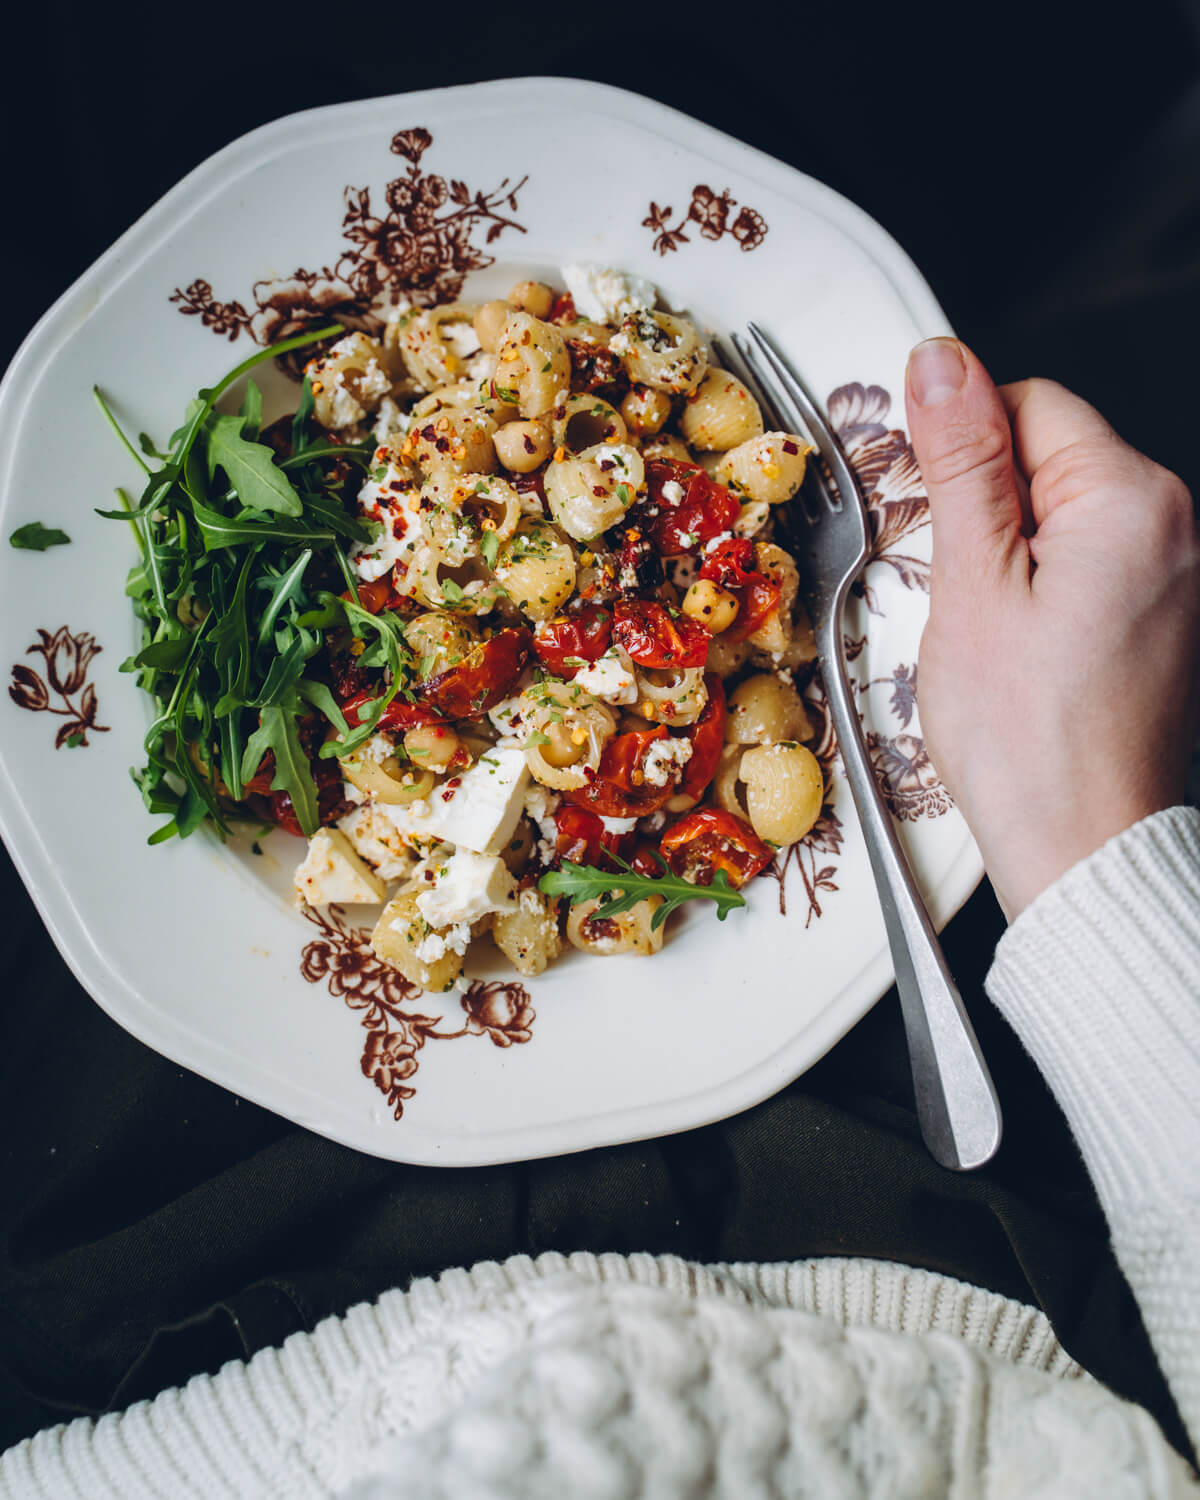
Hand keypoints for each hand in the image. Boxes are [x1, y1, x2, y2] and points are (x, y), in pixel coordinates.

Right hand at [905, 338, 1199, 917]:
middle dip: (985, 507)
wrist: (1083, 847)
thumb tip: (944, 361)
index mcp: (1132, 500)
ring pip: (1061, 518)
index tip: (927, 513)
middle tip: (956, 591)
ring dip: (1006, 556)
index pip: (1029, 404)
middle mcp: (1174, 527)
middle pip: (1050, 458)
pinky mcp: (1161, 621)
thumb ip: (962, 462)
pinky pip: (1085, 568)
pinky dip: (1038, 593)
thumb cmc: (1030, 740)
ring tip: (987, 634)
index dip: (960, 450)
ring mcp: (1175, 578)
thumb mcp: (972, 584)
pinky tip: (1017, 653)